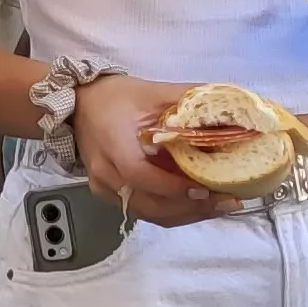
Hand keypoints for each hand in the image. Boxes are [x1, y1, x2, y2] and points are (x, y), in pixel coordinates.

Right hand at [71, 72, 238, 227]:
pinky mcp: (109, 195)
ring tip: (220, 206)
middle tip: (227, 201)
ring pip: (149, 213)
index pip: (140, 175)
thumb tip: (229, 103)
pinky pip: (143, 211)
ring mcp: (105, 188)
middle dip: (191, 208)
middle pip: (149, 204)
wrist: (78, 105)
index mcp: (113, 146)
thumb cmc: (113, 97)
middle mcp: (106, 174)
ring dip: (186, 214)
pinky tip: (197, 206)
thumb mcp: (151, 92)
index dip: (172, 187)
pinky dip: (172, 212)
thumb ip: (187, 99)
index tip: (204, 188)